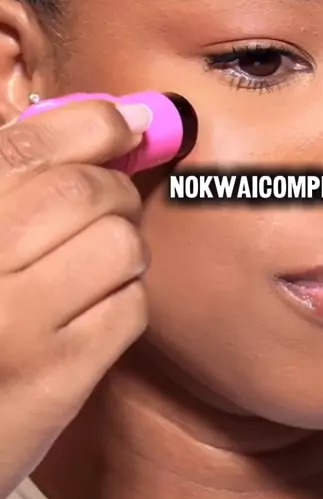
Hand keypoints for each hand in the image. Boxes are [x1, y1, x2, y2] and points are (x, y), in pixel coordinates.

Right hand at [0, 100, 151, 498]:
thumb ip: (17, 182)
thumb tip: (114, 120)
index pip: (26, 147)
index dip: (93, 123)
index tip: (127, 123)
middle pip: (85, 192)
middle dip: (116, 190)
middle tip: (110, 204)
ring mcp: (14, 325)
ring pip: (119, 245)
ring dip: (123, 249)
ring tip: (96, 268)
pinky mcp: (55, 378)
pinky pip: (130, 306)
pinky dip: (125, 302)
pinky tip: (94, 314)